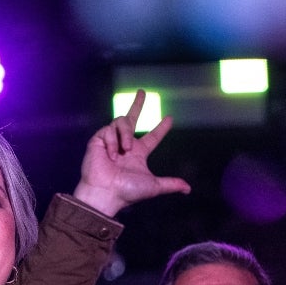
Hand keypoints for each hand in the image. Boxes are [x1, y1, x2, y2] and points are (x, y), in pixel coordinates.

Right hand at [72, 89, 190, 216]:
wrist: (106, 192)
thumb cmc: (127, 191)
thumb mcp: (154, 186)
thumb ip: (170, 184)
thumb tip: (188, 189)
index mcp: (139, 154)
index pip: (152, 137)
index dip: (162, 128)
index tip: (169, 118)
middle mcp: (125, 145)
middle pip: (132, 118)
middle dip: (138, 104)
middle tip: (143, 92)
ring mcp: (111, 141)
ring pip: (122, 121)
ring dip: (126, 134)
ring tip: (125, 150)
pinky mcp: (98, 139)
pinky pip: (109, 129)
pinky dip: (112, 142)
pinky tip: (110, 155)